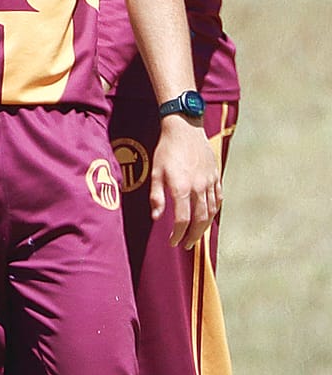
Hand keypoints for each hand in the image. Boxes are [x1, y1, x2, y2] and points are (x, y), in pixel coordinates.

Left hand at [151, 116, 220, 250]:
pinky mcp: (216, 176)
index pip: (182, 219)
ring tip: (197, 235)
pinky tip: (209, 217)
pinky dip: (214, 211)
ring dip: (205, 226)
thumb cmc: (166, 150)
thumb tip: (156, 218)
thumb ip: (156, 196)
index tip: (173, 242)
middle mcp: (198, 187)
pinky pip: (218, 198)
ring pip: (212, 211)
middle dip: (193, 235)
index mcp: (181, 187)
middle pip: (200, 219)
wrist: (185, 129)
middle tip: (187, 245)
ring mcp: (210, 182)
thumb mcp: (155, 172)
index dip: (178, 234)